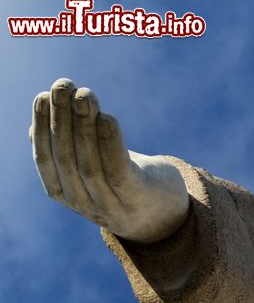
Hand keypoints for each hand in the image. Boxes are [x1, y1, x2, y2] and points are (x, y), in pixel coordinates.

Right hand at [30, 78, 189, 242]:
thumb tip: (36, 127)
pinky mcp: (137, 200)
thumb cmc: (125, 183)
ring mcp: (111, 205)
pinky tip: (107, 118)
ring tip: (84, 94)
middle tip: (63, 85)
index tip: (42, 95)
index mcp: (65, 194)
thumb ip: (68, 152)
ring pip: (89, 164)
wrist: (167, 217)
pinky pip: (119, 172)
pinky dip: (110, 144)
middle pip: (66, 158)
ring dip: (84, 125)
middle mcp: (84, 204)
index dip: (41, 127)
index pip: (46, 159)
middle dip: (61, 118)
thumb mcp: (92, 168)